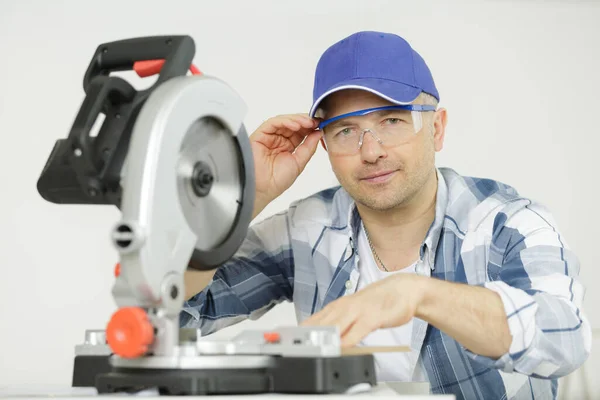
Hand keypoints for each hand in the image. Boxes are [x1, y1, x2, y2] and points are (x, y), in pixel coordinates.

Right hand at [249, 114, 321, 216]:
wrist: (262, 189)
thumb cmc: (276, 181)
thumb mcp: (299, 163)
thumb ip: (309, 147)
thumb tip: (318, 133)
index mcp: (288, 147)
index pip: (301, 132)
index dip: (311, 127)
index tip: (321, 124)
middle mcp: (279, 140)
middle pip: (293, 124)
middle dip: (306, 121)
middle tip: (316, 121)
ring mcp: (269, 137)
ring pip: (284, 121)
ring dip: (297, 120)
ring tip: (308, 123)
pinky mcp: (260, 134)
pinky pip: (273, 123)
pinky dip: (285, 121)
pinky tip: (295, 125)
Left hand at [301, 274, 426, 346]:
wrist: (403, 290)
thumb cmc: (377, 302)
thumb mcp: (354, 312)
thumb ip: (339, 324)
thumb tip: (323, 338)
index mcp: (338, 306)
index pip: (314, 320)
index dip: (300, 332)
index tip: (288, 341)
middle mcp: (345, 307)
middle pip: (321, 323)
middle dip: (308, 336)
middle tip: (296, 346)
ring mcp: (358, 311)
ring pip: (336, 325)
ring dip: (324, 337)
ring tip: (312, 348)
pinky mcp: (373, 317)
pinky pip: (357, 330)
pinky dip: (348, 339)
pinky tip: (341, 347)